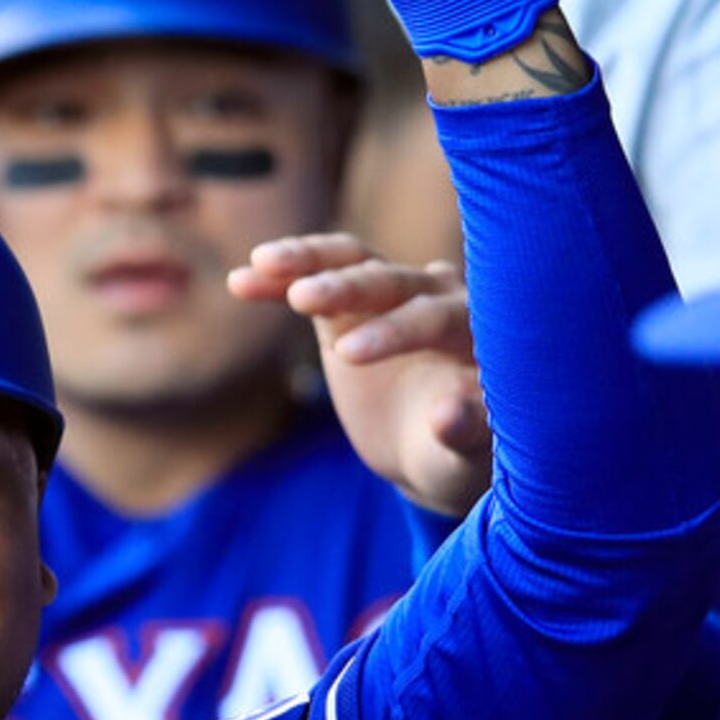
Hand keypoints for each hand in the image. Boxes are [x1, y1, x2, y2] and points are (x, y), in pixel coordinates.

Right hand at [231, 235, 491, 518]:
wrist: (431, 451)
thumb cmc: (456, 456)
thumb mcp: (463, 459)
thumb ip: (464, 435)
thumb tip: (448, 415)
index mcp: (478, 330)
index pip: (434, 318)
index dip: (394, 333)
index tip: (347, 357)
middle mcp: (438, 297)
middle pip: (390, 280)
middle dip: (345, 289)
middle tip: (302, 301)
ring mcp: (393, 294)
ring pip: (352, 262)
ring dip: (308, 260)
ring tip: (261, 264)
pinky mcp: (351, 304)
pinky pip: (313, 279)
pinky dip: (280, 279)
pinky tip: (241, 281)